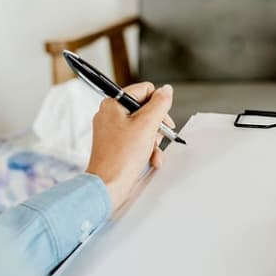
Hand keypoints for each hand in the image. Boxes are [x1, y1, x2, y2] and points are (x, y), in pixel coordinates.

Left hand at [86, 82, 174, 212]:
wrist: (109, 185)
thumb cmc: (121, 157)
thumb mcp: (147, 125)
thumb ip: (160, 103)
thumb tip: (166, 90)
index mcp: (113, 104)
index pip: (145, 90)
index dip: (158, 104)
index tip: (162, 120)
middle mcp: (110, 114)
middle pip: (146, 109)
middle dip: (156, 125)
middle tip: (157, 137)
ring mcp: (112, 130)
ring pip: (144, 125)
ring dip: (153, 139)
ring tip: (151, 151)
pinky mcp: (115, 144)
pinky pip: (137, 138)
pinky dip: (146, 148)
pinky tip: (150, 159)